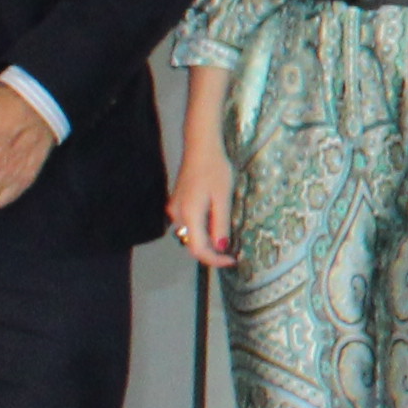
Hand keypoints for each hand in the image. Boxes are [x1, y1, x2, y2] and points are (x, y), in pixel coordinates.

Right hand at [165, 128, 235, 270]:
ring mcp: (174, 209)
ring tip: (226, 237)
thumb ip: (220, 224)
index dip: (215, 260)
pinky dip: (202, 230)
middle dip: (212, 251)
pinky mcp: (177, 204)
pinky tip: (215, 223)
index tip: (232, 260)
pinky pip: (189, 224)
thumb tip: (221, 248)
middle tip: (232, 251)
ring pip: (190, 235)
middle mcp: (177, 215)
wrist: (200, 147)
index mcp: (189, 215)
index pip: (198, 249)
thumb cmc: (215, 169)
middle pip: (192, 244)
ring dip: (207, 241)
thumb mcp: (223, 198)